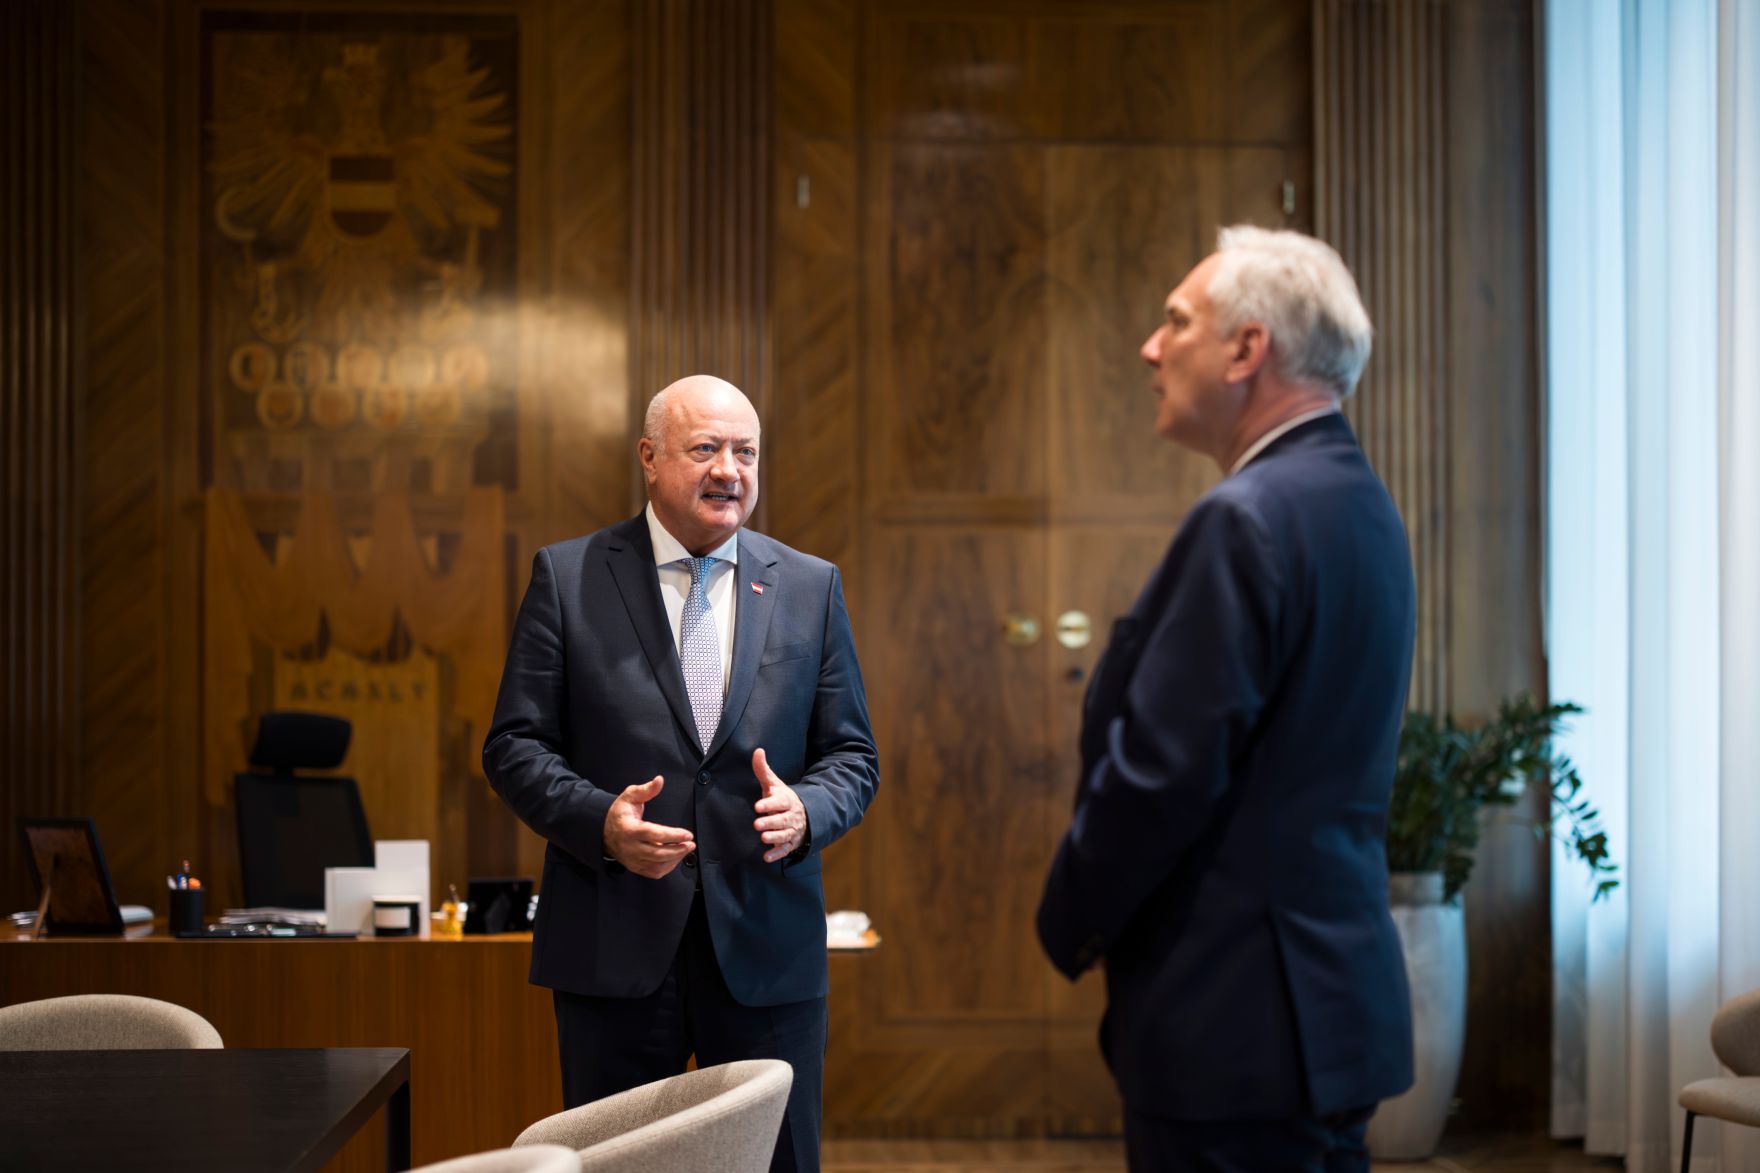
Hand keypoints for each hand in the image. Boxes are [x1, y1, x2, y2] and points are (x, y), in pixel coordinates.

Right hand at [603, 776, 695, 878]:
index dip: (673, 835)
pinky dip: (667, 868)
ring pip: (657, 865)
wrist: (603, 831)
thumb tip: (659, 780)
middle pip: (658, 853)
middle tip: (691, 844)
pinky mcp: (635, 867)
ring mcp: (632, 859)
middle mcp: (630, 847)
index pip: (654, 834)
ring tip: (686, 849)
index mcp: (629, 829)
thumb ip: (646, 790)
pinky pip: (654, 872)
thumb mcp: (630, 796)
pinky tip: (675, 858)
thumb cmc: (620, 813)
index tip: (688, 834)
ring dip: (675, 859)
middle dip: (678, 850)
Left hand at [752, 748, 806, 862]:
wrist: (805, 815)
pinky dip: (777, 854)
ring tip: (763, 838)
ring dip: (774, 837)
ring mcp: (792, 830)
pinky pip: (785, 850)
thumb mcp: (774, 784)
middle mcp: (791, 816)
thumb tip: (757, 750)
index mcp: (787, 800)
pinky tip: (767, 857)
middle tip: (757, 824)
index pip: (780, 801)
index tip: (758, 805)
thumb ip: (763, 770)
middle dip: (770, 822)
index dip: (770, 803)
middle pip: (782, 819)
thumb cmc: (782, 799)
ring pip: (785, 834)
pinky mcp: (791, 843)